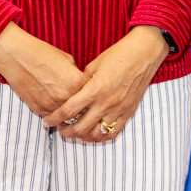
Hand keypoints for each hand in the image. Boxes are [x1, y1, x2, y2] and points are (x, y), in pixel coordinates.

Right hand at [0, 23, 86, 117]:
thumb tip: (82, 85)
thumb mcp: (67, 59)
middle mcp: (66, 96)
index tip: (91, 96)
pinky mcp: (39, 110)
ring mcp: (52, 105)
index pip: (92, 96)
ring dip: (69, 116)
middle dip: (83, 110)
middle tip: (82, 108)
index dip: (92, 96)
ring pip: (67, 119)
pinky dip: (54, 115)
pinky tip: (54, 108)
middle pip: (82, 111)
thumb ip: (76, 75)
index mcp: (76, 81)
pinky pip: (52, 118)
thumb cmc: (42, 53)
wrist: (17, 56)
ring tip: (69, 111)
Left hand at [42, 26, 169, 142]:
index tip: (47, 121)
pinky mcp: (128, 113)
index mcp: (95, 88)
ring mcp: (119, 109)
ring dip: (81, 137)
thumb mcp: (94, 66)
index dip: (54, 119)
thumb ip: (81, 83)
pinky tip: (91, 134)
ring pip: (95, 134)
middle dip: (65, 131)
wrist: (144, 53)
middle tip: (59, 128)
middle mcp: (106, 102)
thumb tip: (68, 96)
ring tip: (74, 132)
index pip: (68, 110)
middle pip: (80, 128)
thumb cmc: (117, 55)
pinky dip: (99, 137)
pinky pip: (112, 133)